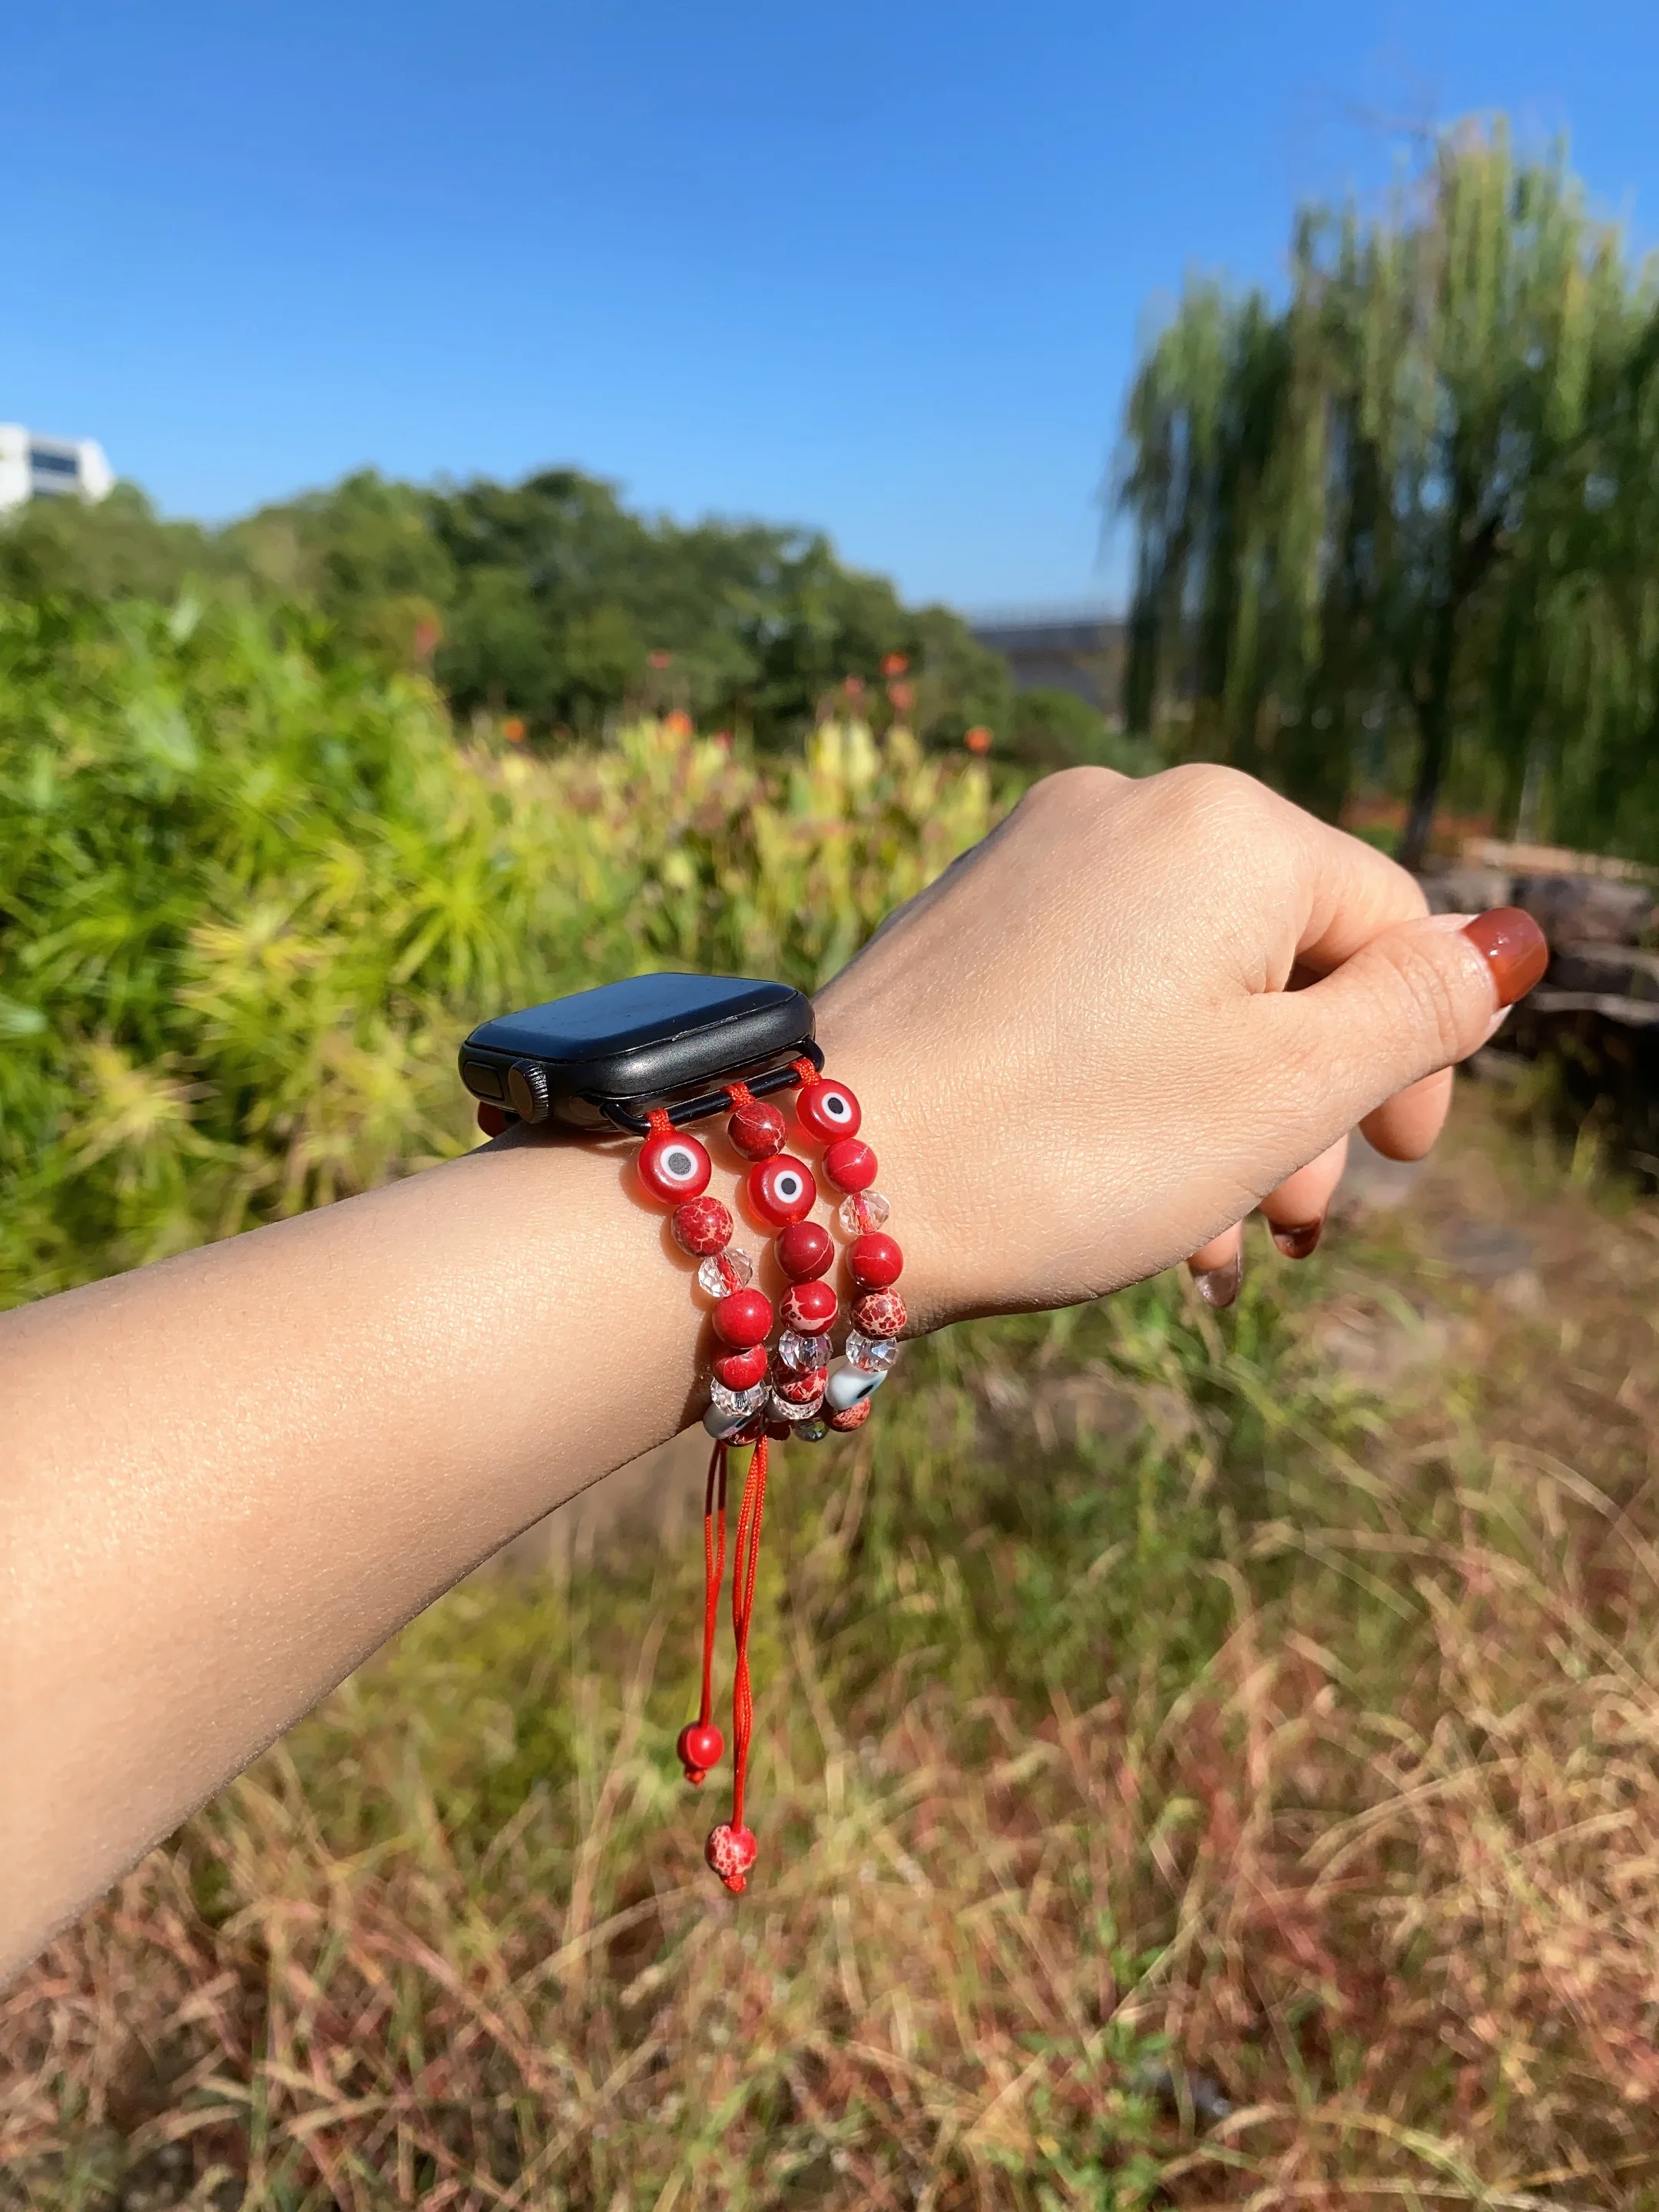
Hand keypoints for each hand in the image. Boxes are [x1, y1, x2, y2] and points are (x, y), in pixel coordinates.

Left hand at [814, 764, 1545, 1328]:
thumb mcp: (1283, 1091)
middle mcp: (1126, 810)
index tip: (1399, 1168)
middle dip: (1304, 1104)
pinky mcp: (965, 917)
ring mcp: (1031, 858)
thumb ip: (1414, 1010)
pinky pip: (1096, 992)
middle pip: (1282, 958)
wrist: (817, 1186)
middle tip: (1291, 1228)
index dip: (1415, 1055)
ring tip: (1203, 1247)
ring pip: (1186, 990)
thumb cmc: (1067, 1146)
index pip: (1385, 925)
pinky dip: (1132, 1086)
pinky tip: (1122, 1194)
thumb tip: (1506, 944)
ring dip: (1220, 1120)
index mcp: (1226, 827)